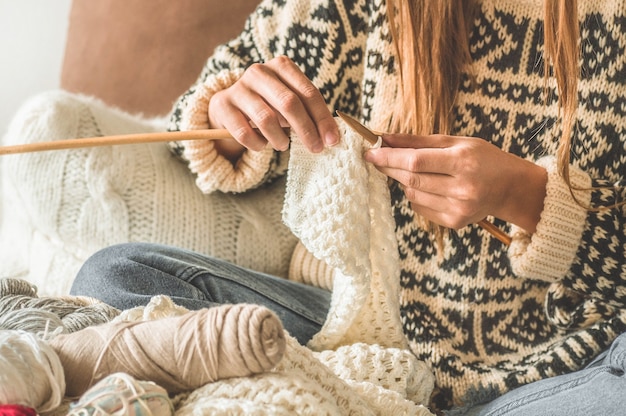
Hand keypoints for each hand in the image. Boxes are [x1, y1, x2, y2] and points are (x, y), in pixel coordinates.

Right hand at [207, 56, 339, 159]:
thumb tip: (331, 137)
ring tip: (282, 145)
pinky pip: (244, 133)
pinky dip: (257, 144)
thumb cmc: (269, 105)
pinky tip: (261, 144)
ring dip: (279, 139)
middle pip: (289, 103)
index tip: (332, 140)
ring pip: (266, 119)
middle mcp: (259, 72)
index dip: (322, 118)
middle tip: (316, 148)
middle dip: (306, 130)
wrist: (229, 107)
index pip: (308, 93)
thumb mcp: (289, 103)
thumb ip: (309, 113)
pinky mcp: (222, 105)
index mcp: (282, 66)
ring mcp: (239, 87)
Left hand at [364, 133, 547, 232]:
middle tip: (376, 158)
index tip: (370, 152)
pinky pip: (420, 207)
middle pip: (411, 179)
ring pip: (412, 194)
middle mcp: (462, 188)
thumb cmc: (483, 159)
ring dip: (404, 181)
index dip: (389, 157)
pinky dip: (416, 195)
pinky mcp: (455, 222)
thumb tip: (385, 138)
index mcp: (463, 162)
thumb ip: (419, 141)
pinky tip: (429, 186)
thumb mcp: (456, 142)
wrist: (511, 188)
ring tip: (413, 170)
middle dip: (389, 167)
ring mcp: (458, 208)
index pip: (416, 161)